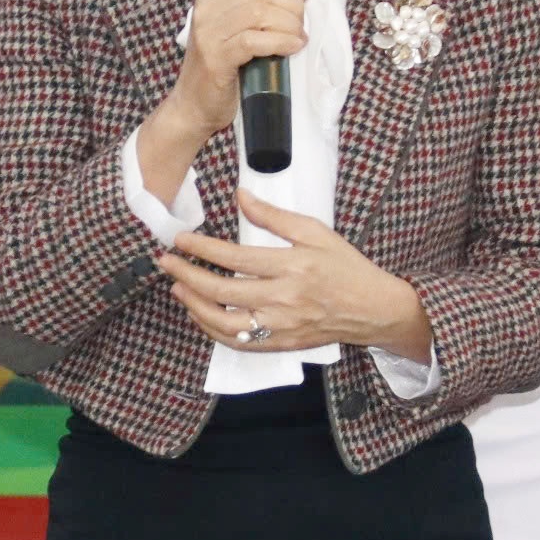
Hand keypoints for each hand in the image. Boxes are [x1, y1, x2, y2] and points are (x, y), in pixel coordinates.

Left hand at [153, 190, 430, 357]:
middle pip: (222, 290)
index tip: (181, 240)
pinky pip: (239, 341)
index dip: (202, 248)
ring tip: (177, 288)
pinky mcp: (281, 344)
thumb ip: (275, 216)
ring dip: (194, 305)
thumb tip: (242, 196)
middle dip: (187, 275)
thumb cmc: (346, 267)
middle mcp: (283, 299)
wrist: (372, 309)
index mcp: (292, 267)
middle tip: (167, 263)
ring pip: (224, 322)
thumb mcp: (316, 232)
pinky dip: (213, 329)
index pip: (235, 258)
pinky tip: (200, 314)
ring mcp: (281, 326)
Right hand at [160, 0, 312, 138]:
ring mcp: (209, 31)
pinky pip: (256, 40)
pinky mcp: (217, 57)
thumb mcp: (246, 25)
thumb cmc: (225, 62)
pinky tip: (293, 48)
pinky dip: (282, 42)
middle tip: (300, 24)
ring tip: (297, 38)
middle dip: (292, 4)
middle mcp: (208, 4)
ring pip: (261, 11)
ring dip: (290, 25)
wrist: (194, 105)